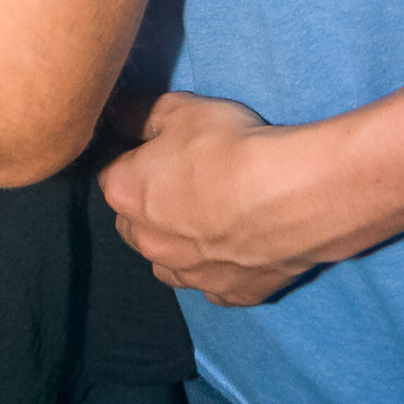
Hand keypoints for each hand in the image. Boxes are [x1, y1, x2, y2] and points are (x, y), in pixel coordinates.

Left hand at [98, 92, 314, 305]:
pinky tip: (237, 248)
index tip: (155, 150)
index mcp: (126, 195)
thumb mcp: (177, 109)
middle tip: (183, 182)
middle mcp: (150, 243)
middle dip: (148, 207)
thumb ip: (139, 114)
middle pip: (134, 224)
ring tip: (208, 219)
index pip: (112, 176)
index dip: (132, 160)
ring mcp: (191, 275)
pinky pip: (214, 286)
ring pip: (168, 263)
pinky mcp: (232, 294)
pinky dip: (219, 270)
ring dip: (176, 245)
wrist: (291, 194)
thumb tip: (117, 114)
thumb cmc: (227, 145)